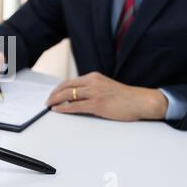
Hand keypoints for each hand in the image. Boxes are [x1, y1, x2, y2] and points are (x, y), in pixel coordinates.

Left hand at [46, 72, 167, 120]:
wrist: (140, 101)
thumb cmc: (124, 96)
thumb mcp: (104, 87)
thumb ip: (90, 89)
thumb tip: (73, 97)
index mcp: (94, 77)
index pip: (70, 81)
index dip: (58, 88)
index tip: (52, 94)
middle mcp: (92, 82)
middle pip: (66, 86)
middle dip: (54, 94)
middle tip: (47, 101)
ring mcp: (94, 93)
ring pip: (68, 95)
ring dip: (56, 100)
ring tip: (49, 105)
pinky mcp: (97, 104)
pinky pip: (75, 106)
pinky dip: (64, 108)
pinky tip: (57, 110)